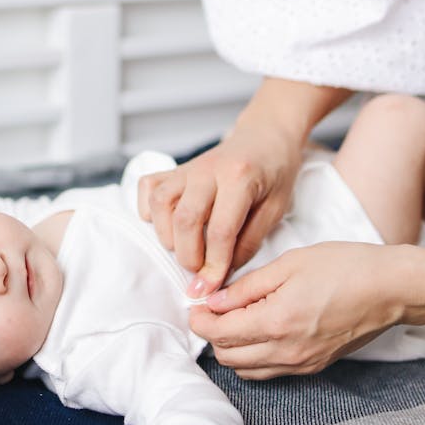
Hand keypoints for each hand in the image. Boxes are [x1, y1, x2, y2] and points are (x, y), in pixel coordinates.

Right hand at [138, 122, 301, 289]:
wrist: (266, 135)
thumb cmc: (275, 172)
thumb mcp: (276, 208)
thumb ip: (249, 241)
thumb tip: (221, 273)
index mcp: (240, 177)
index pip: (221, 231)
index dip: (214, 266)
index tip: (210, 289)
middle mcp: (208, 169)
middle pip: (185, 220)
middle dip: (189, 256)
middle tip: (200, 272)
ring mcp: (188, 167)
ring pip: (161, 204)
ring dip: (168, 236)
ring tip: (186, 248)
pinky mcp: (175, 168)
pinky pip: (148, 188)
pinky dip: (150, 210)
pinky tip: (167, 224)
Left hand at [190, 241, 403, 377]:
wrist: (390, 288)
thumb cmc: (343, 267)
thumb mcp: (288, 265)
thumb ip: (246, 287)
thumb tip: (213, 301)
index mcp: (276, 323)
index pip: (219, 334)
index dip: (199, 320)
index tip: (194, 306)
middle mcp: (287, 352)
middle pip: (227, 357)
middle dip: (211, 334)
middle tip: (211, 309)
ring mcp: (302, 364)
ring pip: (246, 370)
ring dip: (231, 349)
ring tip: (233, 319)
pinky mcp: (314, 366)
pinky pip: (269, 372)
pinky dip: (253, 357)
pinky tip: (258, 331)